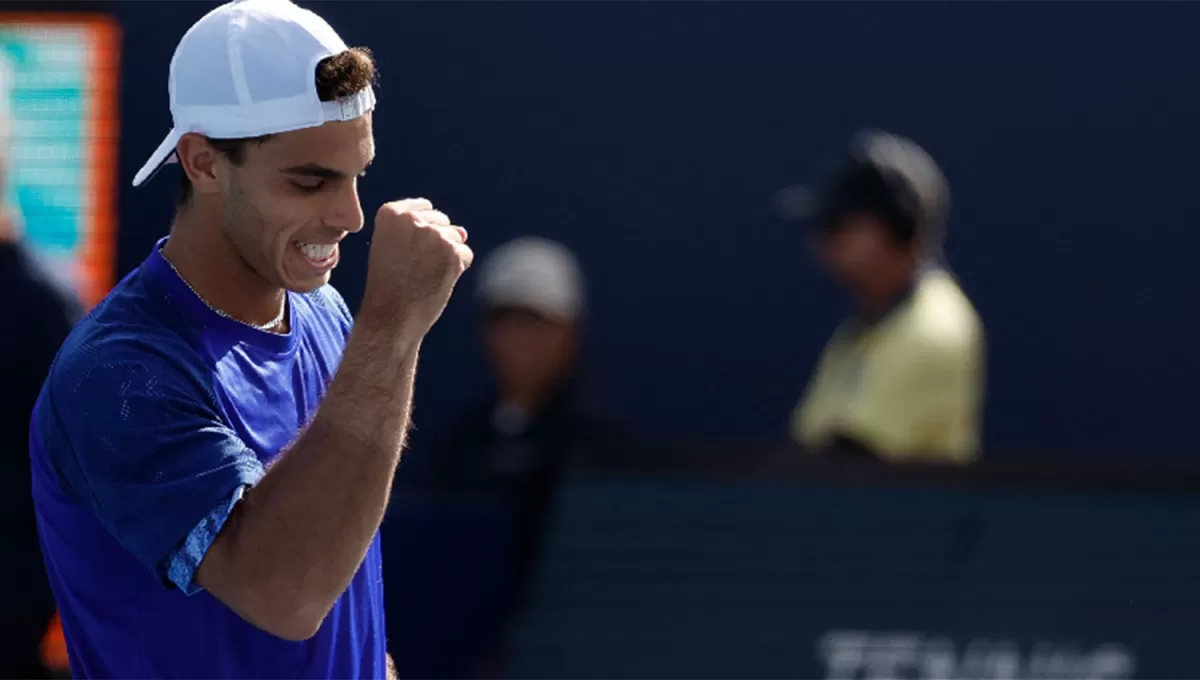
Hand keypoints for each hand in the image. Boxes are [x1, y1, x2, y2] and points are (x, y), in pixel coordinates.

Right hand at [359, 198, 473, 340]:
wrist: (391, 317)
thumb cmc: (390, 286)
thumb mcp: (394, 248)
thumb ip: (424, 230)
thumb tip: (463, 231)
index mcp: (391, 213)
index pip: (423, 208)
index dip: (420, 235)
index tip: (406, 254)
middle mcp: (413, 219)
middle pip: (442, 222)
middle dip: (435, 244)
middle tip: (414, 269)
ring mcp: (434, 234)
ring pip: (455, 238)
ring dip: (446, 258)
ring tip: (423, 276)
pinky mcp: (453, 252)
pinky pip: (465, 254)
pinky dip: (456, 270)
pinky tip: (437, 282)